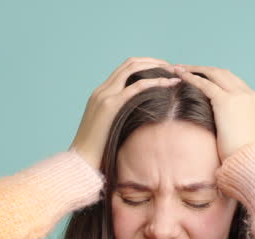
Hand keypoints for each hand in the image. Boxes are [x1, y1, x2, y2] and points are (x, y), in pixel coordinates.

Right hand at [69, 57, 181, 171]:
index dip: (144, 65)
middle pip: (129, 64)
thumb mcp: (109, 129)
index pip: (124, 69)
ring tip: (173, 72)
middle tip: (171, 68)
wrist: (81, 160)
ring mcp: (105, 96)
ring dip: (155, 67)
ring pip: (132, 69)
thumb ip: (120, 118)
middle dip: (152, 61)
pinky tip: (169, 83)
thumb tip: (139, 121)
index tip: (162, 71)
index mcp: (101, 94)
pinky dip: (154, 82)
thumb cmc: (97, 151)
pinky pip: (136, 87)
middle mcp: (102, 90)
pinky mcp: (110, 106)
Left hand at [170, 63, 254, 162]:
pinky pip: (206, 84)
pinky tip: (179, 76)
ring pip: (215, 74)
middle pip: (225, 74)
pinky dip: (191, 77)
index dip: (218, 80)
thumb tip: (237, 135)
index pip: (235, 84)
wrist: (253, 164)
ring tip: (179, 69)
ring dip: (196, 69)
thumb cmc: (249, 160)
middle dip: (206, 70)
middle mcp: (250, 96)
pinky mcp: (227, 102)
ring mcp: (240, 96)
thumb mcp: (250, 142)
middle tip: (188, 69)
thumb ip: (244, 132)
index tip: (204, 80)